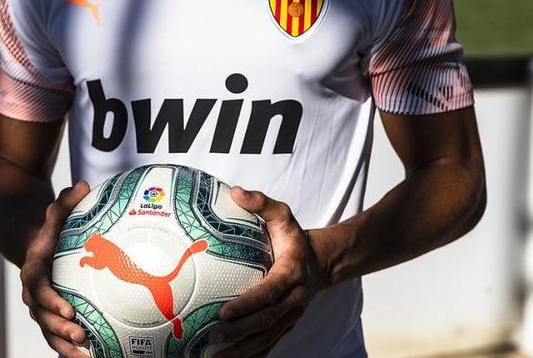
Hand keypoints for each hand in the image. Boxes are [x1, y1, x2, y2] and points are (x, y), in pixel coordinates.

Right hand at [20, 181, 91, 357]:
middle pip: (42, 317)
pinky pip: (60, 336)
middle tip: (80, 335)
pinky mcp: (53, 316)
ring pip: (50, 332)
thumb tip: (83, 185)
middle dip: (59, 329)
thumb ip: (65, 202)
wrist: (32, 246)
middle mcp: (34, 294)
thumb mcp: (54, 213)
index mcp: (33, 272)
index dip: (50, 301)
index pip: (38, 289)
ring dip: (65, 347)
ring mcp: (42, 308)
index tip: (68, 308)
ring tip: (87, 357)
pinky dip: (72, 349)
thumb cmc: (49, 230)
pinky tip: (95, 357)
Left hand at [211, 187, 327, 357]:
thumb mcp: (283, 216)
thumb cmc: (293, 239)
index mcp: (291, 274)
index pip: (269, 293)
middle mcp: (294, 300)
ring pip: (266, 338)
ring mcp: (291, 316)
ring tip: (213, 355)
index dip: (247, 305)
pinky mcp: (286, 325)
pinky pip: (267, 344)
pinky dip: (249, 355)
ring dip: (241, 350)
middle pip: (266, 321)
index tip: (224, 312)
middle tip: (212, 335)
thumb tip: (236, 191)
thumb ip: (262, 203)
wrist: (320, 262)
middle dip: (239, 331)